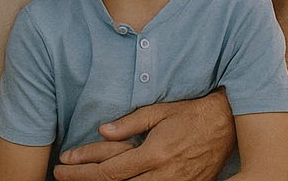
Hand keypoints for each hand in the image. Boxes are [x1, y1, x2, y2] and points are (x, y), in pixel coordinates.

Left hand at [53, 92, 234, 180]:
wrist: (225, 126)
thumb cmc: (188, 114)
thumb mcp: (157, 112)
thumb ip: (129, 124)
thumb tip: (102, 131)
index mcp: (154, 154)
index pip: (111, 171)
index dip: (83, 173)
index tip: (63, 169)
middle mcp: (164, 175)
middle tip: (63, 178)